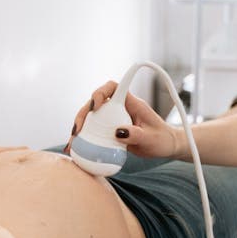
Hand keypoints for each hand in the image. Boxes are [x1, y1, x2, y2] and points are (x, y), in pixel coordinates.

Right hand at [66, 83, 180, 159]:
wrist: (164, 146)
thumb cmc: (161, 139)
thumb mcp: (151, 139)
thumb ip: (136, 135)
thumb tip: (118, 132)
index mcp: (130, 103)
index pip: (113, 87)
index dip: (101, 91)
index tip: (95, 105)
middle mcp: (119, 109)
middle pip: (95, 103)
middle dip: (83, 114)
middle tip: (77, 130)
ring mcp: (112, 120)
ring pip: (91, 118)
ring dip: (79, 128)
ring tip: (72, 142)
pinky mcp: (109, 131)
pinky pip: (93, 131)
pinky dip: (83, 139)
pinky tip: (75, 150)